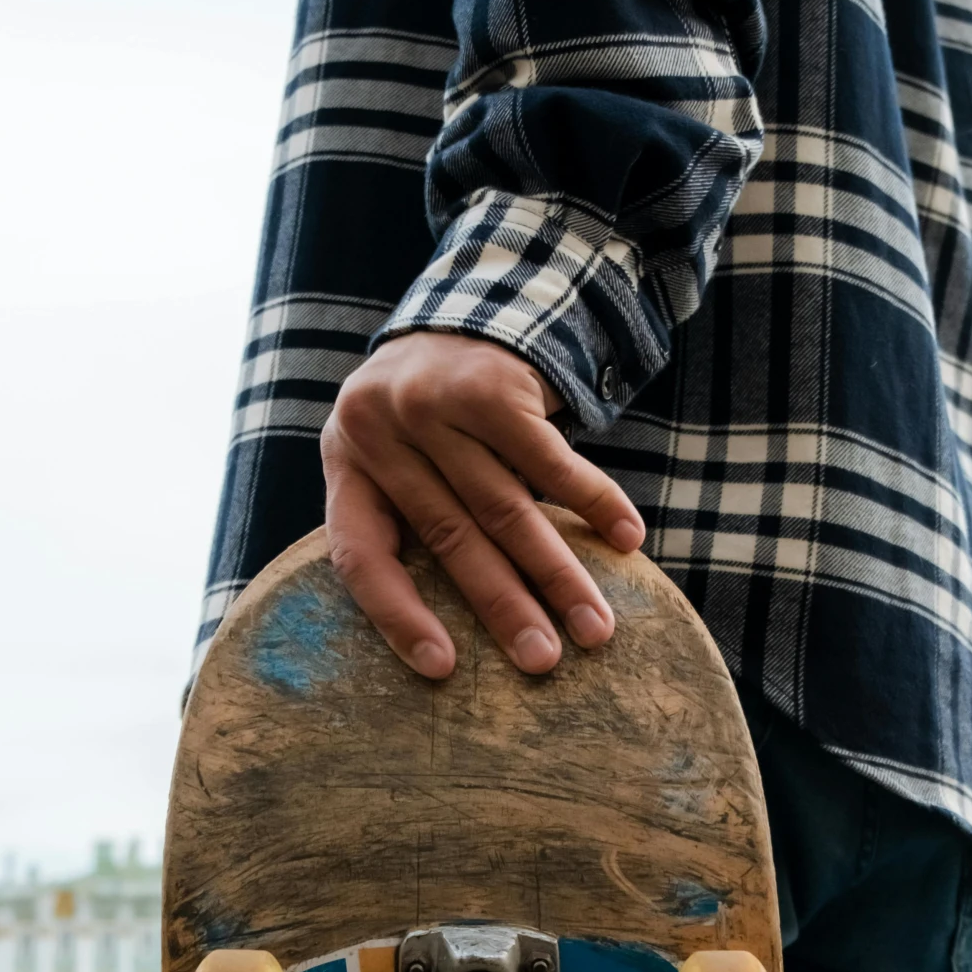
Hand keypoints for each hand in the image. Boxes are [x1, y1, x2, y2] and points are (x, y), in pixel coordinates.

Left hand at [321, 333, 645, 678]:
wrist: (473, 302)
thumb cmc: (433, 409)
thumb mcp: (395, 451)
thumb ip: (410, 516)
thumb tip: (462, 628)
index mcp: (346, 459)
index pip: (360, 555)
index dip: (398, 616)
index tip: (443, 668)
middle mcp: (381, 428)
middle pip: (451, 538)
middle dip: (505, 609)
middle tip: (545, 663)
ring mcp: (436, 402)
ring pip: (506, 507)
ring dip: (558, 573)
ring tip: (595, 626)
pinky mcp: (493, 384)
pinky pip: (551, 460)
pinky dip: (593, 502)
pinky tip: (626, 539)